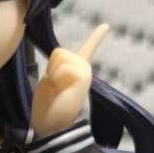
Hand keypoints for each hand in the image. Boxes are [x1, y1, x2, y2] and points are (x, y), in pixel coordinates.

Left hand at [29, 23, 108, 137]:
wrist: (51, 127)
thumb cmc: (47, 108)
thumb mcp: (48, 82)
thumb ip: (55, 68)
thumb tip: (59, 59)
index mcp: (76, 71)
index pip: (87, 50)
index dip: (96, 37)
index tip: (106, 25)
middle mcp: (84, 69)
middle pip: (59, 52)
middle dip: (51, 68)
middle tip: (54, 87)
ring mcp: (85, 72)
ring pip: (61, 57)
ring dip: (53, 73)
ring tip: (57, 89)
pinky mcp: (84, 77)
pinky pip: (64, 67)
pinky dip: (57, 77)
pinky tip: (61, 89)